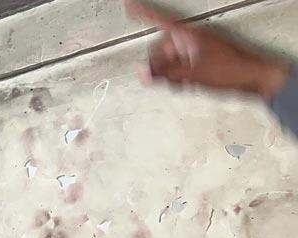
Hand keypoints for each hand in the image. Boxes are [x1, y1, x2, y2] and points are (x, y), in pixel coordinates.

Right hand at [126, 0, 289, 98]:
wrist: (254, 77)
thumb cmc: (232, 70)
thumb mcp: (191, 73)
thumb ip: (164, 72)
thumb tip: (142, 71)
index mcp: (189, 34)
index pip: (160, 20)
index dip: (144, 13)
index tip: (130, 5)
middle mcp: (192, 38)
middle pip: (162, 47)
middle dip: (160, 64)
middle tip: (164, 77)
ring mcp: (198, 47)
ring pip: (171, 58)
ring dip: (171, 72)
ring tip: (182, 82)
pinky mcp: (203, 57)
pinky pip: (182, 63)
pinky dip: (180, 74)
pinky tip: (188, 82)